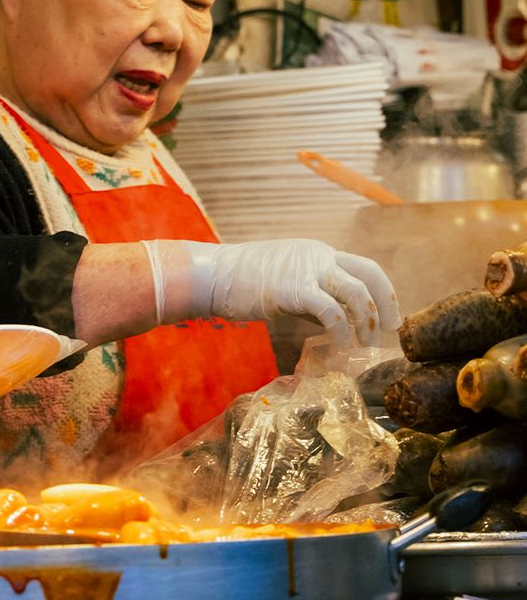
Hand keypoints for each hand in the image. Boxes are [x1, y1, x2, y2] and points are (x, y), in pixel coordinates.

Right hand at [144, 239, 400, 346]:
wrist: (211, 275)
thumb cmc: (240, 282)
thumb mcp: (284, 284)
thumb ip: (312, 297)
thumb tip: (336, 322)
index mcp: (317, 253)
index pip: (364, 267)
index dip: (383, 293)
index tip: (388, 318)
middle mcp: (318, 255)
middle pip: (370, 275)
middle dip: (386, 306)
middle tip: (389, 332)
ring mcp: (307, 269)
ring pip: (357, 293)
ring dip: (367, 323)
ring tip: (364, 345)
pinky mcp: (294, 288)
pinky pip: (332, 312)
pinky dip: (341, 333)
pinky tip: (339, 347)